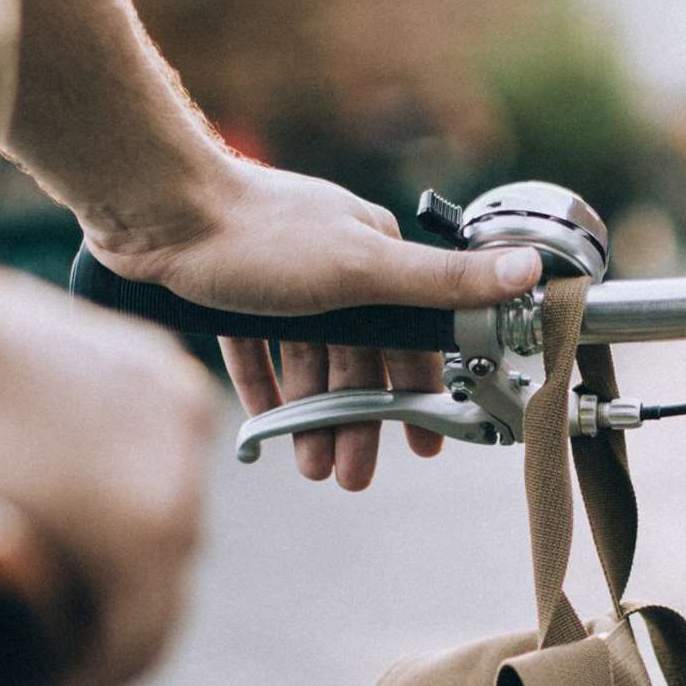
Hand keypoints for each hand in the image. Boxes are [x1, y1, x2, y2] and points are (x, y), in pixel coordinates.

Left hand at [0, 267, 218, 685]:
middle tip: (12, 655)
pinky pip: (144, 458)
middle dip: (83, 632)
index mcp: (143, 541)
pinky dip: (105, 490)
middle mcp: (179, 481)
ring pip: (151, 520)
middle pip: (151, 591)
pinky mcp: (148, 366)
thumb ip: (13, 626)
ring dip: (98, 556)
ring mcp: (171, 414)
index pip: (130, 659)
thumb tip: (19, 662)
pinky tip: (43, 499)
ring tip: (25, 575)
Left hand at [83, 157, 541, 489]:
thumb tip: (531, 269)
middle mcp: (330, 262)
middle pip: (356, 358)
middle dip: (359, 420)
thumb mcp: (362, 268)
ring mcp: (278, 279)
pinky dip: (267, 390)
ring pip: (306, 361)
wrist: (154, 209)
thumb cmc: (257, 235)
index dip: (417, 390)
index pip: (411, 334)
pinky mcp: (228, 292)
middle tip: (355, 476)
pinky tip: (268, 428)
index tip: (424, 440)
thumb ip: (443, 282)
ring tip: (314, 468)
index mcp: (371, 250)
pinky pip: (256, 351)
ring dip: (314, 416)